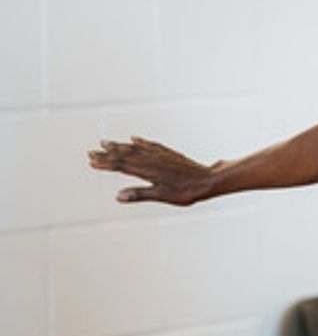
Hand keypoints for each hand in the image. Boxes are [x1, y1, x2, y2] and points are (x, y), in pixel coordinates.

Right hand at [87, 137, 216, 205]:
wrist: (209, 180)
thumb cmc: (187, 192)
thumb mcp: (162, 196)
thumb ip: (140, 195)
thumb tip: (118, 196)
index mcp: (148, 170)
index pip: (121, 166)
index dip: (106, 163)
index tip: (91, 161)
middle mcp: (153, 159)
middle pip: (126, 155)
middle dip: (108, 153)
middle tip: (91, 151)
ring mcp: (162, 155)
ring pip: (136, 148)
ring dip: (120, 146)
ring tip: (106, 142)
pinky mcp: (170, 154)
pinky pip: (152, 145)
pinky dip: (141, 142)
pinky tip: (134, 139)